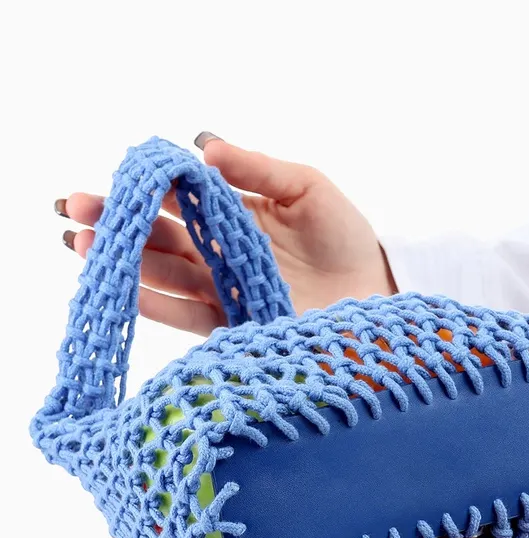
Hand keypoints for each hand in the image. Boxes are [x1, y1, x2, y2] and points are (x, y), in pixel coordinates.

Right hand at [57, 133, 395, 336]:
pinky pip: (188, 316)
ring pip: (163, 274)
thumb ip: (256, 170)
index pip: (180, 199)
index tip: (114, 179)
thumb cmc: (346, 238)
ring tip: (83, 246)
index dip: (145, 189)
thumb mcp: (307, 188)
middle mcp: (221, 254)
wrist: (377, 294)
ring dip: (124, 261)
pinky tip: (128, 292)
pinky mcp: (235, 325)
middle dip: (117, 224)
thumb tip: (202, 146)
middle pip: (159, 237)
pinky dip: (156, 305)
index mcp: (234, 216)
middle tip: (75, 211)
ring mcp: (224, 290)